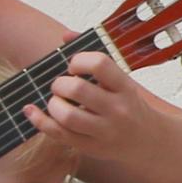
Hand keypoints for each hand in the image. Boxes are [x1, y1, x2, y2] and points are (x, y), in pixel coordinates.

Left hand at [29, 45, 151, 156]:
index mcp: (125, 88)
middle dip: (60, 84)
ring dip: (53, 104)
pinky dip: (39, 121)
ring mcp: (105, 131)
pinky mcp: (92, 147)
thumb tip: (66, 35)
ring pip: (67, 116)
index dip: (79, 60)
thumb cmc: (129, 104)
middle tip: (61, 85)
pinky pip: (59, 134)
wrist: (150, 140)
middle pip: (78, 89)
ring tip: (56, 101)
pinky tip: (31, 111)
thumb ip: (95, 58)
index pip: (100, 64)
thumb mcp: (121, 81)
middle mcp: (118, 109)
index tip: (74, 66)